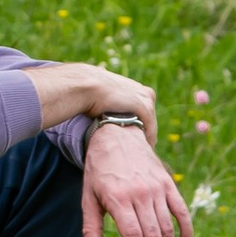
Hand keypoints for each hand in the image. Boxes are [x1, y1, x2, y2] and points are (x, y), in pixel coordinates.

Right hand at [27, 60, 155, 140]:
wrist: (85, 85)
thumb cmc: (85, 89)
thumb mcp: (97, 94)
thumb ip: (101, 101)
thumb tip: (92, 111)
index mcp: (132, 86)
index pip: (142, 108)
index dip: (139, 122)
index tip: (134, 136)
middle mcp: (142, 91)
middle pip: (149, 116)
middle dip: (145, 131)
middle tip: (138, 148)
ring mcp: (144, 98)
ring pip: (151, 123)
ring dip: (147, 137)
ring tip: (139, 151)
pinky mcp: (142, 107)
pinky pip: (150, 127)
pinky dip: (148, 138)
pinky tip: (142, 149)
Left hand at [81, 122, 193, 236]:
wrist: (117, 134)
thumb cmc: (99, 170)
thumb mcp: (88, 197)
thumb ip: (91, 227)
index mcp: (118, 198)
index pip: (133, 235)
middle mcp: (140, 194)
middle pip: (153, 236)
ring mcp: (157, 188)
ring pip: (168, 227)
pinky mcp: (168, 183)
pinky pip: (181, 210)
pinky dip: (186, 229)